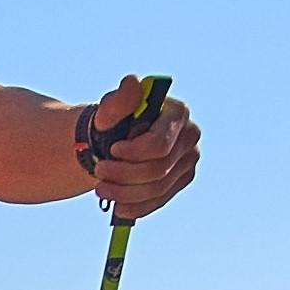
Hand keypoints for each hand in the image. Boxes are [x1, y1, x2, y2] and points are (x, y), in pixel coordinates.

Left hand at [86, 79, 199, 220]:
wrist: (113, 138)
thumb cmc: (113, 120)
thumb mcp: (111, 109)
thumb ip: (120, 99)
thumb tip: (132, 81)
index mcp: (177, 113)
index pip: (160, 143)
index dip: (134, 153)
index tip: (112, 151)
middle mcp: (190, 137)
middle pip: (159, 168)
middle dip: (125, 175)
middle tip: (99, 172)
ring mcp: (188, 161)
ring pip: (159, 187)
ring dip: (126, 193)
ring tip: (101, 189)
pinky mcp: (181, 180)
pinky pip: (161, 200)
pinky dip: (138, 207)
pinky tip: (119, 208)